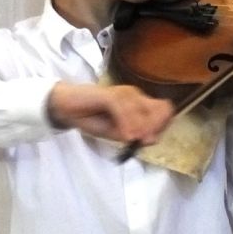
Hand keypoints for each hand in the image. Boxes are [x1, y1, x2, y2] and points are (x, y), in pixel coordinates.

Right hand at [46, 82, 173, 144]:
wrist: (67, 107)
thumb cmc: (93, 119)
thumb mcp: (116, 132)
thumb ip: (134, 135)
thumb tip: (153, 139)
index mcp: (139, 102)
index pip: (165, 109)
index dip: (163, 125)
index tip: (150, 139)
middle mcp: (135, 95)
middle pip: (160, 110)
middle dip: (154, 127)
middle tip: (141, 140)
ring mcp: (123, 93)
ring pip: (142, 112)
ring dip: (139, 129)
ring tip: (131, 140)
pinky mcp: (109, 95)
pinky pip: (123, 110)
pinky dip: (126, 125)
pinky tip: (124, 137)